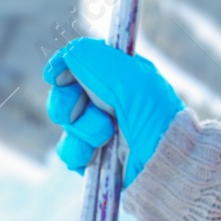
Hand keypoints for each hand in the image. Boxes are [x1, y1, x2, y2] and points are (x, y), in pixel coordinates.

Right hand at [43, 37, 183, 187]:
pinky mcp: (95, 156)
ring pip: (65, 124)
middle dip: (65, 103)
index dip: (63, 67)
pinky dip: (79, 153)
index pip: (79, 63)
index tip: (54, 76)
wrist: (165, 165)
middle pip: (63, 93)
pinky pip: (68, 151)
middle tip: (76, 111)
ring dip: (81, 130)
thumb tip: (66, 55)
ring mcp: (100, 129)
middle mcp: (108, 101)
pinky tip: (96, 155)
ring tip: (106, 136)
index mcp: (120, 76)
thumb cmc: (154, 118)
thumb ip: (95, 58)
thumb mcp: (129, 79)